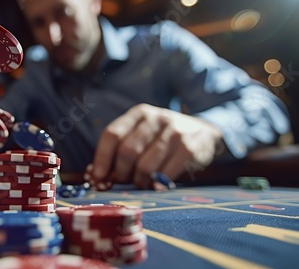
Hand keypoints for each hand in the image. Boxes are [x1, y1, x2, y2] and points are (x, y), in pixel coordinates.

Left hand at [91, 104, 223, 189]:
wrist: (204, 132)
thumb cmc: (163, 139)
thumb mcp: (143, 134)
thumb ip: (120, 150)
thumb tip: (95, 175)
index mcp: (139, 114)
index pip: (112, 134)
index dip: (101, 159)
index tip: (96, 177)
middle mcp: (156, 118)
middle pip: (126, 152)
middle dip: (121, 173)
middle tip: (125, 181)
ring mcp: (174, 131)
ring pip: (145, 166)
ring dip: (139, 182)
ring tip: (142, 184)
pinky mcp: (189, 147)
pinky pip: (165, 174)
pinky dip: (157, 185)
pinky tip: (157, 185)